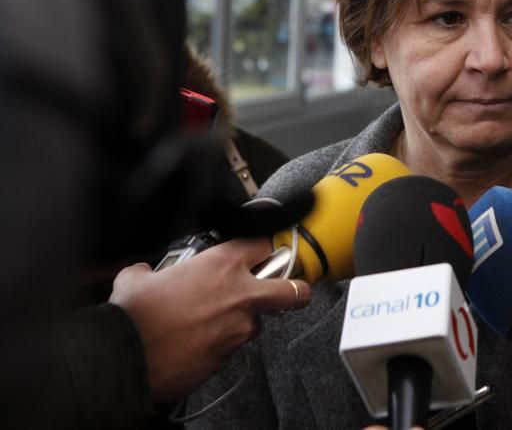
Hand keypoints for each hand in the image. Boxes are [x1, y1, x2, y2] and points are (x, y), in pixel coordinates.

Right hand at [109, 238, 310, 400]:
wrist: (124, 359)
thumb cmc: (133, 316)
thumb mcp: (138, 279)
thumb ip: (150, 271)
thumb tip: (143, 272)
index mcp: (222, 265)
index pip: (262, 244)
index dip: (260, 248)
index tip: (257, 254)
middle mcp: (240, 296)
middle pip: (291, 289)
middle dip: (295, 288)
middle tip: (288, 290)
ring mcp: (238, 330)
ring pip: (255, 323)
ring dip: (239, 323)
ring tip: (208, 325)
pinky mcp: (228, 358)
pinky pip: (231, 348)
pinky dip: (217, 346)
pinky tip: (194, 345)